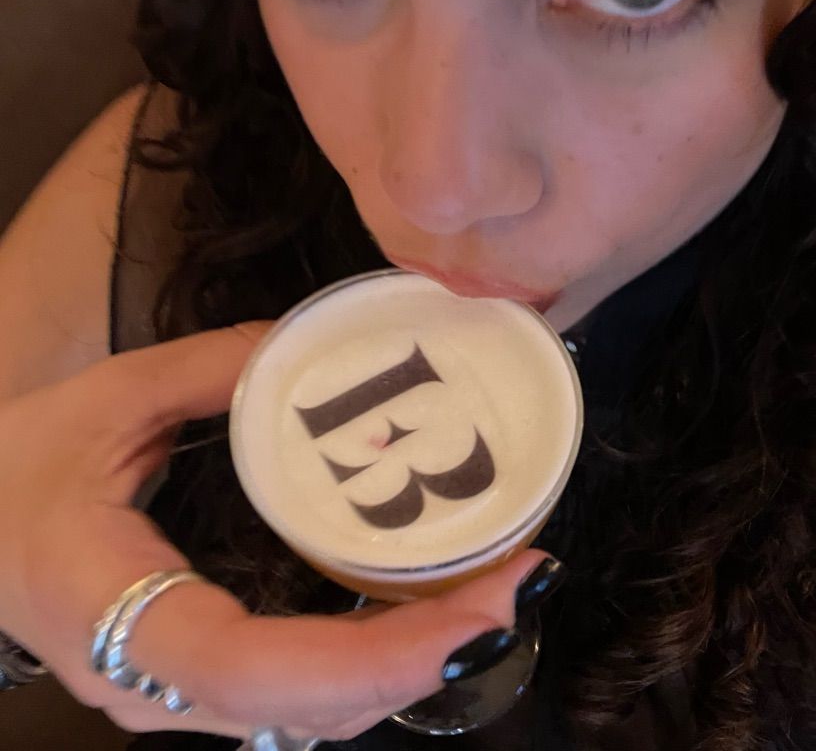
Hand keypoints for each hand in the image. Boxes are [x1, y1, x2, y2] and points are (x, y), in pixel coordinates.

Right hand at [0, 327, 548, 740]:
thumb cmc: (21, 468)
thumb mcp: (107, 398)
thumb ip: (211, 367)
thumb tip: (312, 345)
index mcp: (118, 612)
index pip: (251, 670)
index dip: (369, 658)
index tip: (475, 614)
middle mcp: (156, 683)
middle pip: (309, 707)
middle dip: (427, 657)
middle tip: (522, 581)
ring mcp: (180, 696)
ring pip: (315, 715)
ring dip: (415, 665)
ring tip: (499, 592)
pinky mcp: (204, 683)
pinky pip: (304, 695)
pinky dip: (380, 663)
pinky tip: (436, 612)